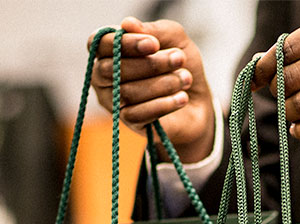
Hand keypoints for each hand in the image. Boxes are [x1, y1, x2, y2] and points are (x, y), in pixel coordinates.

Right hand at [89, 17, 214, 162]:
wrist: (198, 101)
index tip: (154, 44)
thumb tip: (127, 24)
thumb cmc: (179, 66)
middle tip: (179, 59)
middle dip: (149, 64)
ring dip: (162, 83)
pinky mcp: (129, 122)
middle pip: (112, 70)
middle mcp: (104, 76)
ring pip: (127, 93)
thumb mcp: (174, 40)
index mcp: (110, 50)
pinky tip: (182, 98)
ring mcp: (114, 101)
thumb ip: (154, 29)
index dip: (124, 43)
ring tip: (186, 78)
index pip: (101, 44)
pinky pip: (138, 114)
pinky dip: (163, 104)